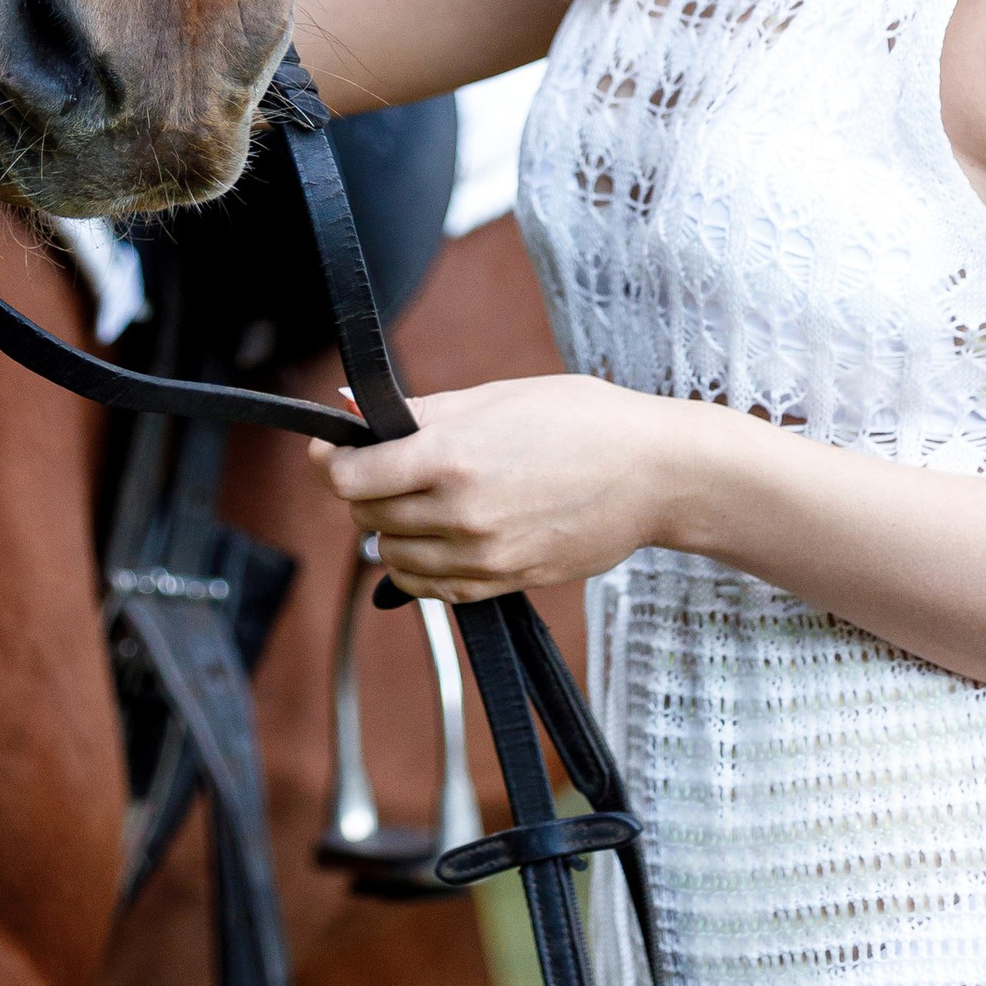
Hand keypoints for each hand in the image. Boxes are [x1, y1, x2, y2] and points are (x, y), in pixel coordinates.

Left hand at [307, 374, 681, 599]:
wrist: (655, 475)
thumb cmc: (581, 420)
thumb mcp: (495, 397)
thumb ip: (418, 412)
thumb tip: (350, 408)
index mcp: (452, 456)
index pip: (352, 477)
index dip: (331, 462)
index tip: (332, 451)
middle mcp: (461, 513)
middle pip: (367, 517)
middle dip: (363, 491)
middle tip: (382, 467)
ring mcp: (483, 555)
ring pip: (393, 558)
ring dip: (390, 531)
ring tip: (414, 502)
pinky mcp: (504, 582)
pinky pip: (433, 588)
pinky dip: (420, 567)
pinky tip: (438, 538)